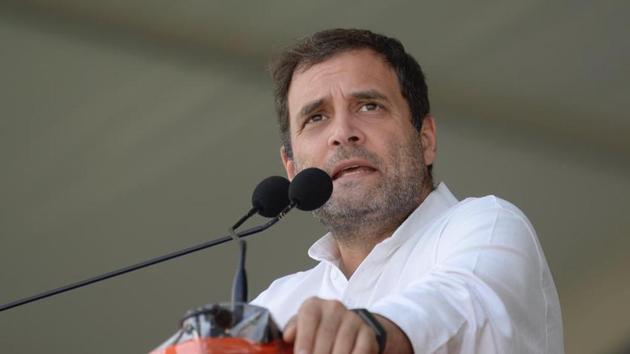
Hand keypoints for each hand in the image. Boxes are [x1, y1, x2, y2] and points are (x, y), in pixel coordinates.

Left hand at [283, 297, 411, 353]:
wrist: (346, 327)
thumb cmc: (317, 331)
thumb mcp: (302, 327)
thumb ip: (293, 330)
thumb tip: (288, 335)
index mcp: (313, 306)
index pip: (308, 318)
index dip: (305, 340)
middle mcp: (333, 308)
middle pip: (325, 335)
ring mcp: (352, 319)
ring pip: (342, 344)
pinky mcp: (367, 332)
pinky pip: (360, 350)